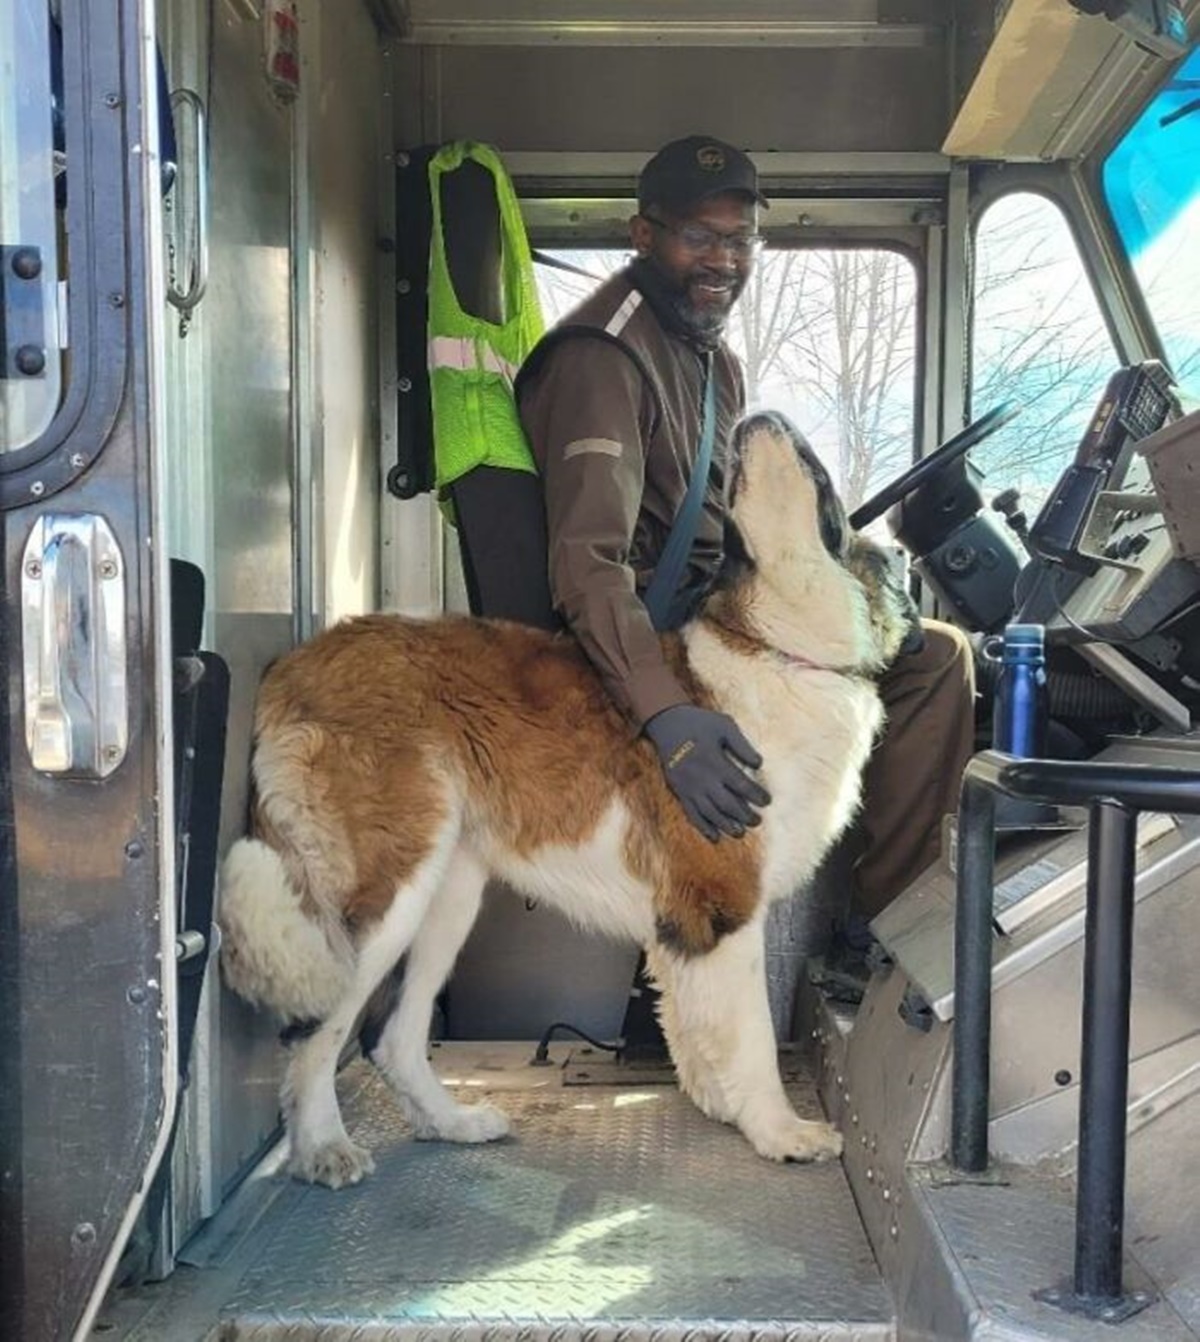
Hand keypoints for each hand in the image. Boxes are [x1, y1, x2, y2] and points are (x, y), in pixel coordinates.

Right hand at [643, 704, 771, 840]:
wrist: (667, 723)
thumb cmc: (700, 723)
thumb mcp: (724, 725)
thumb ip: (742, 745)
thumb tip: (759, 764)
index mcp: (715, 761)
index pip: (741, 784)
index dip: (756, 795)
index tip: (767, 801)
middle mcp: (702, 778)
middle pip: (727, 803)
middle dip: (744, 815)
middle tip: (757, 821)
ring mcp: (689, 787)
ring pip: (710, 812)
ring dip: (726, 825)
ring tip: (740, 832)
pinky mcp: (679, 791)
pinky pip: (691, 814)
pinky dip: (703, 827)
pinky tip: (714, 836)